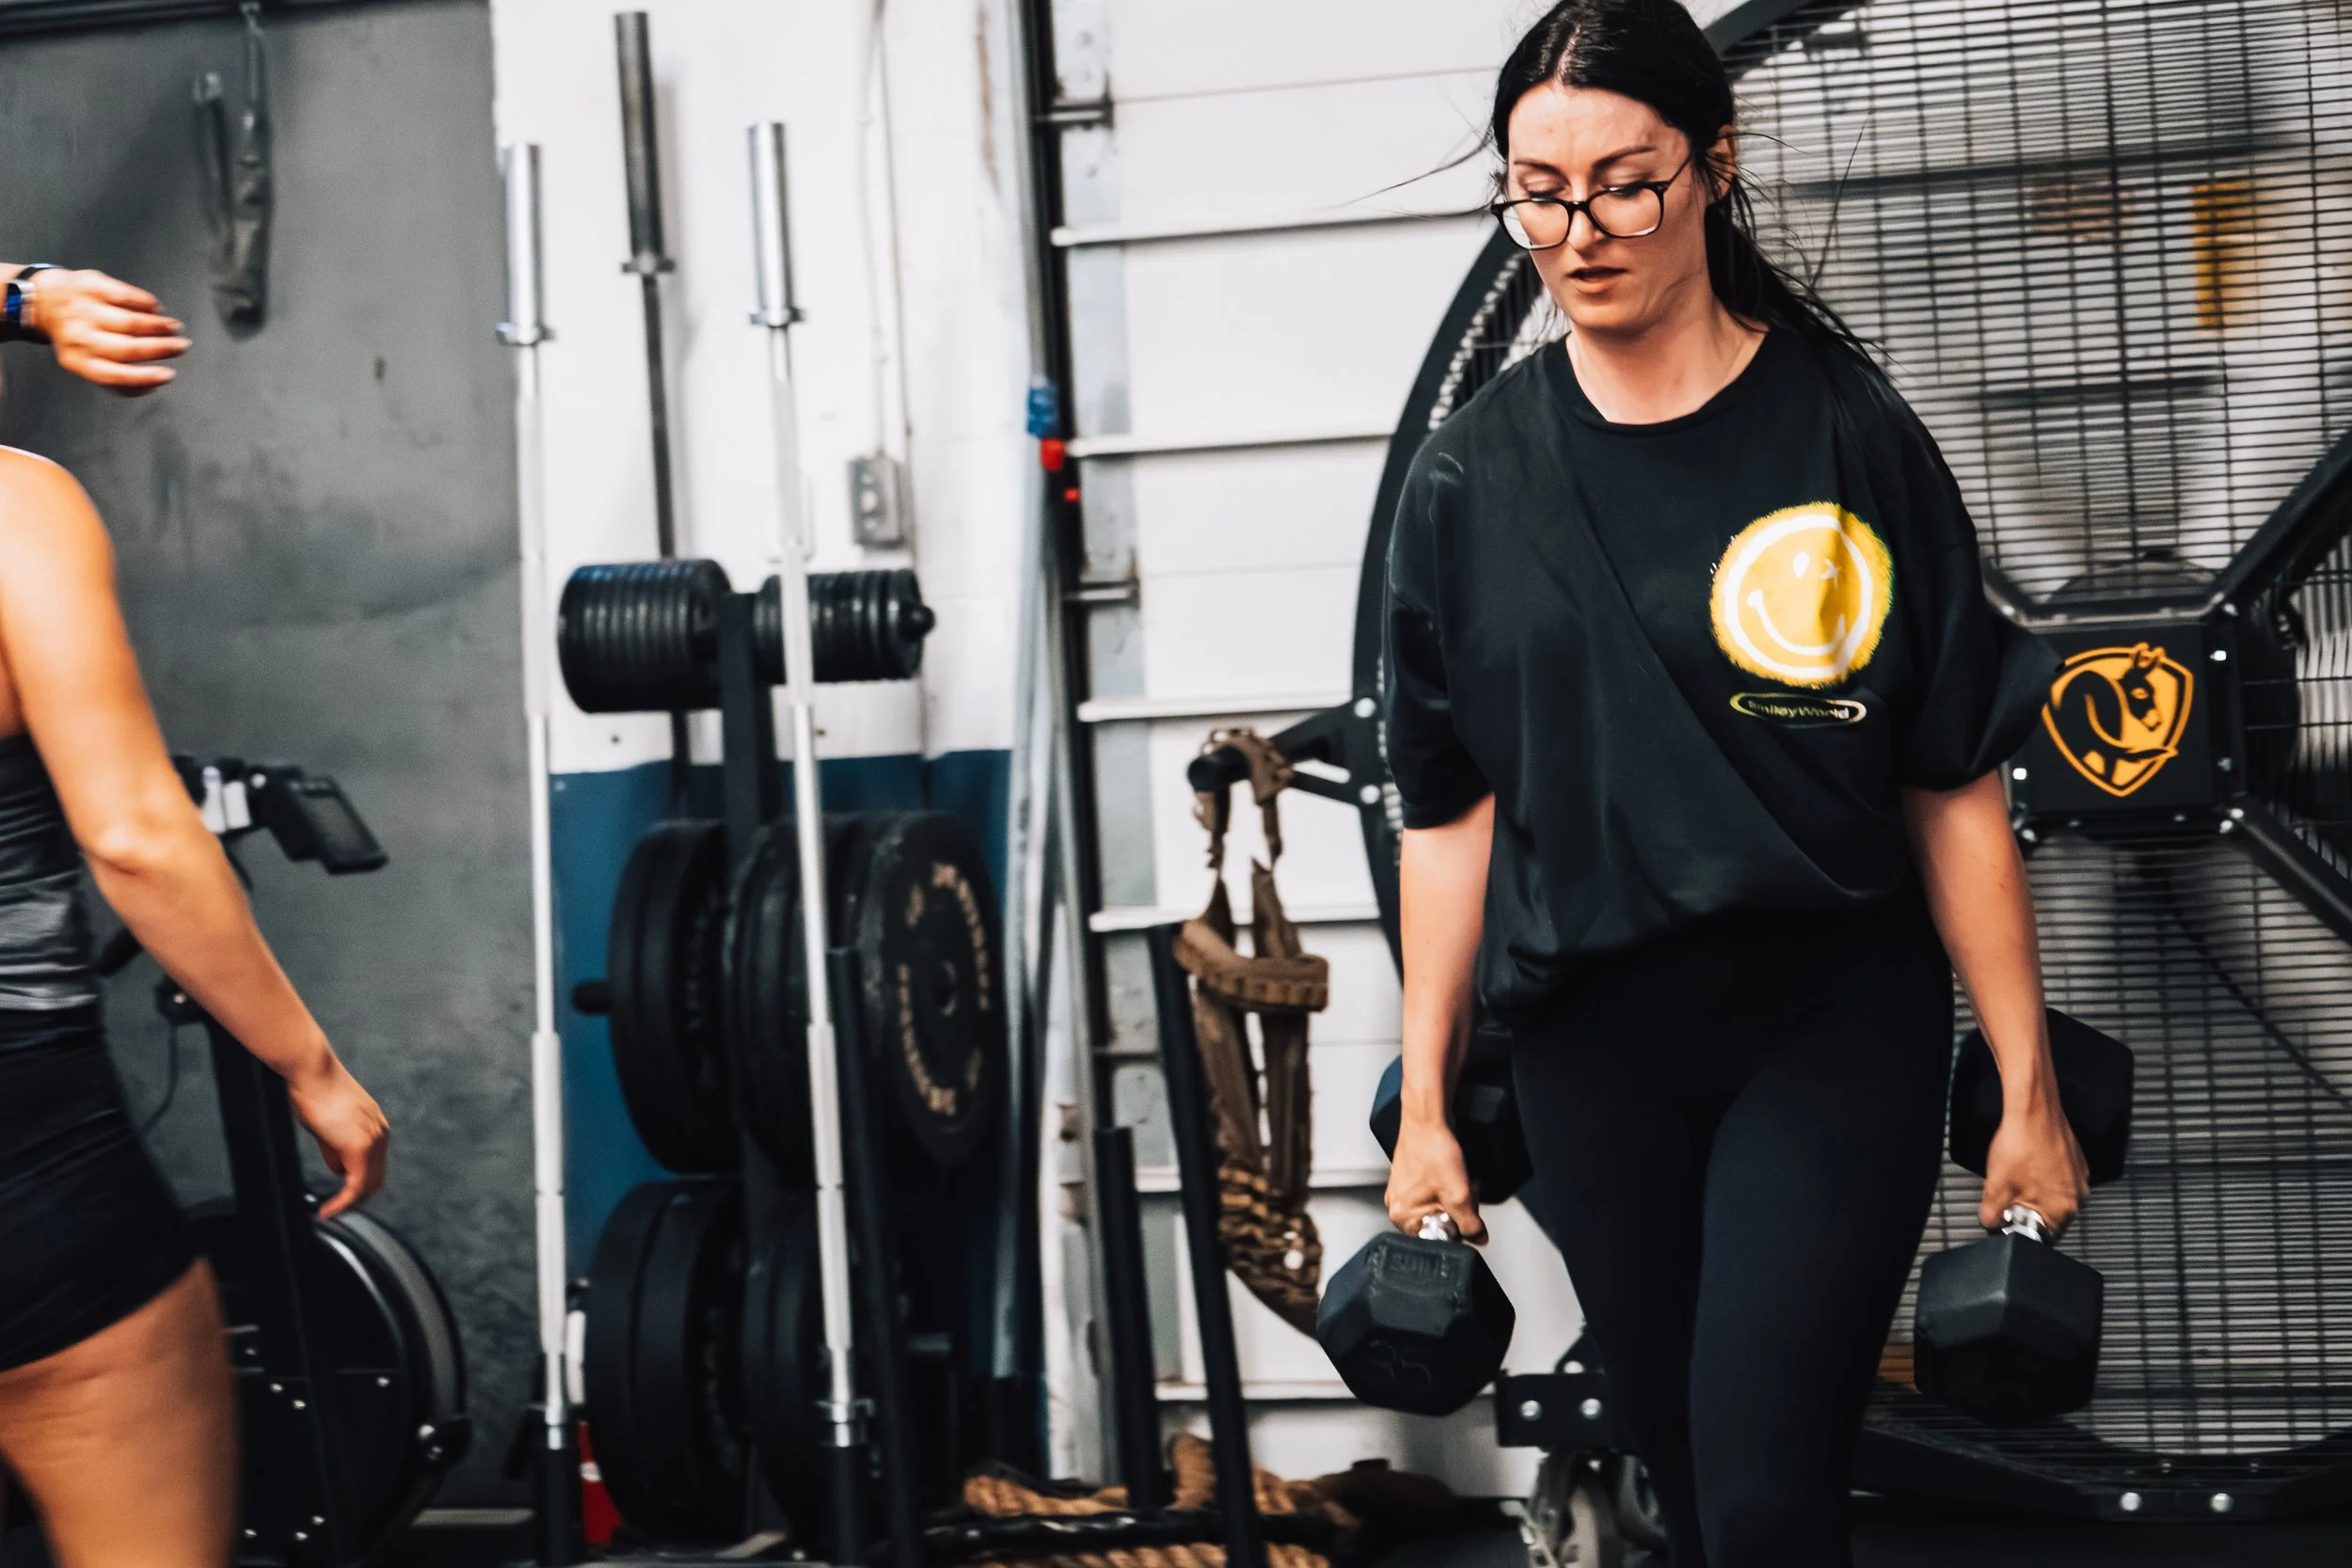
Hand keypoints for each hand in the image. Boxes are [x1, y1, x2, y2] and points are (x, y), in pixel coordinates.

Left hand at [25, 269, 189, 394]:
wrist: (42, 300)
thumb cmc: (76, 335)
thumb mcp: (85, 362)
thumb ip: (116, 378)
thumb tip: (151, 386)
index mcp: (78, 360)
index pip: (115, 375)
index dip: (145, 377)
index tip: (169, 375)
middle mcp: (79, 336)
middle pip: (128, 348)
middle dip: (161, 348)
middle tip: (181, 346)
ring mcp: (85, 309)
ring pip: (131, 322)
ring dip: (159, 326)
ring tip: (173, 328)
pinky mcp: (93, 286)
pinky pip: (128, 296)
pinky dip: (147, 304)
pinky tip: (155, 309)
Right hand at [286, 1057, 389, 1218]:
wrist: (311, 1071)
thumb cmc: (313, 1091)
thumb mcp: (327, 1126)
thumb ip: (335, 1148)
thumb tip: (338, 1168)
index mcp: (375, 1126)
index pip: (375, 1165)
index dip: (359, 1186)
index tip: (341, 1198)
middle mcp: (380, 1133)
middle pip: (376, 1178)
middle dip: (357, 1199)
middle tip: (336, 1211)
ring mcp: (373, 1140)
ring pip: (368, 1184)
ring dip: (349, 1202)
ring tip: (329, 1211)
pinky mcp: (359, 1146)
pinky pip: (355, 1184)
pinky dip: (343, 1201)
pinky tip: (328, 1209)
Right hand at [1385, 1113, 1484, 1243]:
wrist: (1428, 1118)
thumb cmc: (1433, 1150)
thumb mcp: (1459, 1195)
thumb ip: (1471, 1224)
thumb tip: (1478, 1238)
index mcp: (1402, 1216)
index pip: (1437, 1238)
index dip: (1458, 1226)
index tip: (1464, 1209)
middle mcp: (1398, 1205)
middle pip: (1439, 1222)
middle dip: (1459, 1209)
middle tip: (1463, 1190)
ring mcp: (1404, 1190)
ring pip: (1441, 1206)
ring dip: (1456, 1196)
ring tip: (1459, 1178)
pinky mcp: (1412, 1177)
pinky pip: (1437, 1192)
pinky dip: (1450, 1185)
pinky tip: (1453, 1172)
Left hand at [1978, 1100, 2086, 1236]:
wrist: (2033, 1109)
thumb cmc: (2020, 1144)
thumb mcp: (1995, 1186)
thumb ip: (1991, 1214)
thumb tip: (1990, 1224)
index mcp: (2063, 1209)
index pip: (2043, 1237)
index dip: (2021, 1229)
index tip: (2008, 1220)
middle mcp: (2078, 1196)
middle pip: (2049, 1217)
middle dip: (2027, 1211)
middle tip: (2008, 1195)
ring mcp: (2079, 1177)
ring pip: (2053, 1198)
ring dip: (2034, 1194)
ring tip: (2016, 1177)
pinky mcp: (2077, 1161)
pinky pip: (2059, 1180)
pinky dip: (2043, 1178)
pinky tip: (2027, 1165)